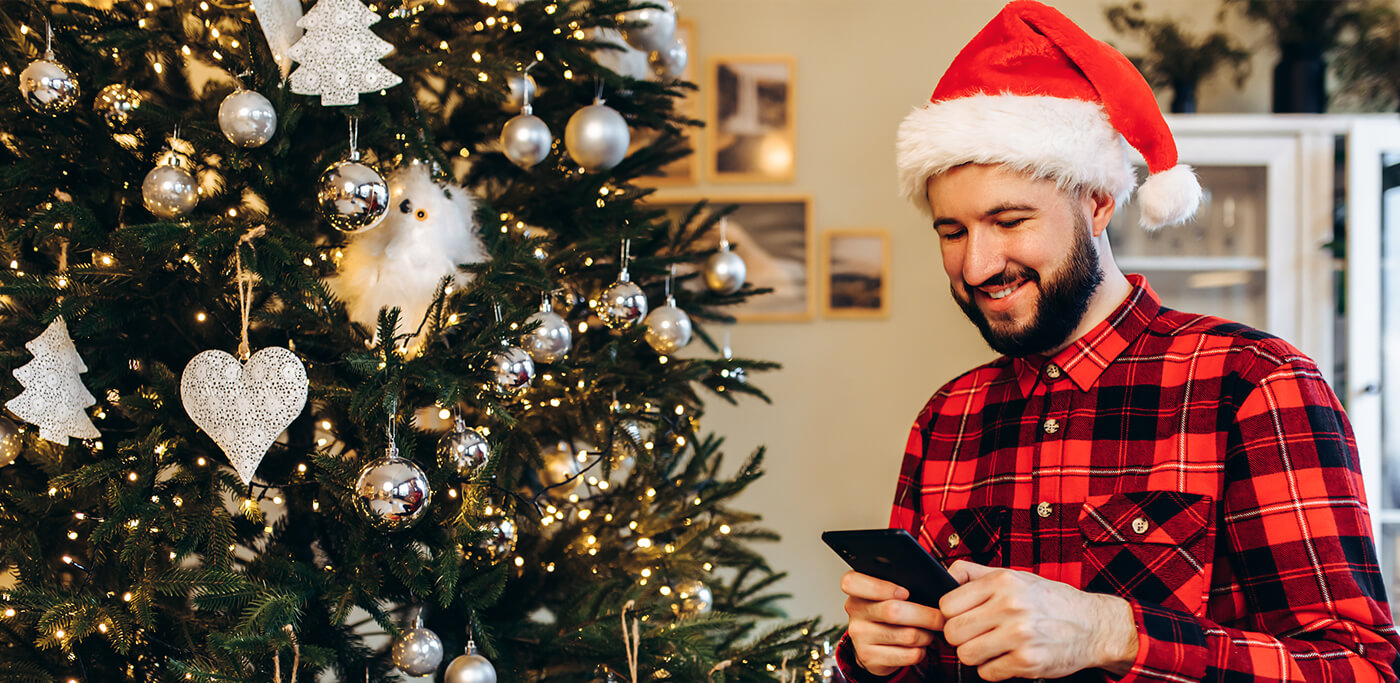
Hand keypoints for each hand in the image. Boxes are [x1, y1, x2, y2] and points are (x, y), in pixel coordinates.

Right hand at [841, 570, 944, 675]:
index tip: (905, 592)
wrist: (877, 646)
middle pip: (893, 610)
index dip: (880, 586)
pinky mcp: (869, 657)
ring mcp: (859, 635)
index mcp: (857, 588)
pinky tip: (919, 645)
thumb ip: (906, 581)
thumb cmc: (890, 610)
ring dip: (926, 634)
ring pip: (906, 635)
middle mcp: (854, 610)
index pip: (853, 582)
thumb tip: (940, 583)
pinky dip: (921, 651)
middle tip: (941, 617)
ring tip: (930, 631)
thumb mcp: (891, 591)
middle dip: (926, 614)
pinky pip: (907, 654)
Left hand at [939, 561, 1138, 680]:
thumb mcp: (1017, 576)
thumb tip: (946, 575)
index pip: (948, 604)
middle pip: (953, 631)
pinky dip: (993, 669)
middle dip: (960, 636)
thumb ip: (978, 574)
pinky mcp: (1027, 662)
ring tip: (992, 646)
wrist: (1094, 626)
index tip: (961, 617)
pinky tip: (1007, 657)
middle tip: (975, 634)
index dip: (951, 613)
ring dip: (975, 654)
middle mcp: (1009, 607)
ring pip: (966, 654)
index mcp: (1002, 582)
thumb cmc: (1053, 600)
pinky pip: (987, 673)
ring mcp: (1018, 636)